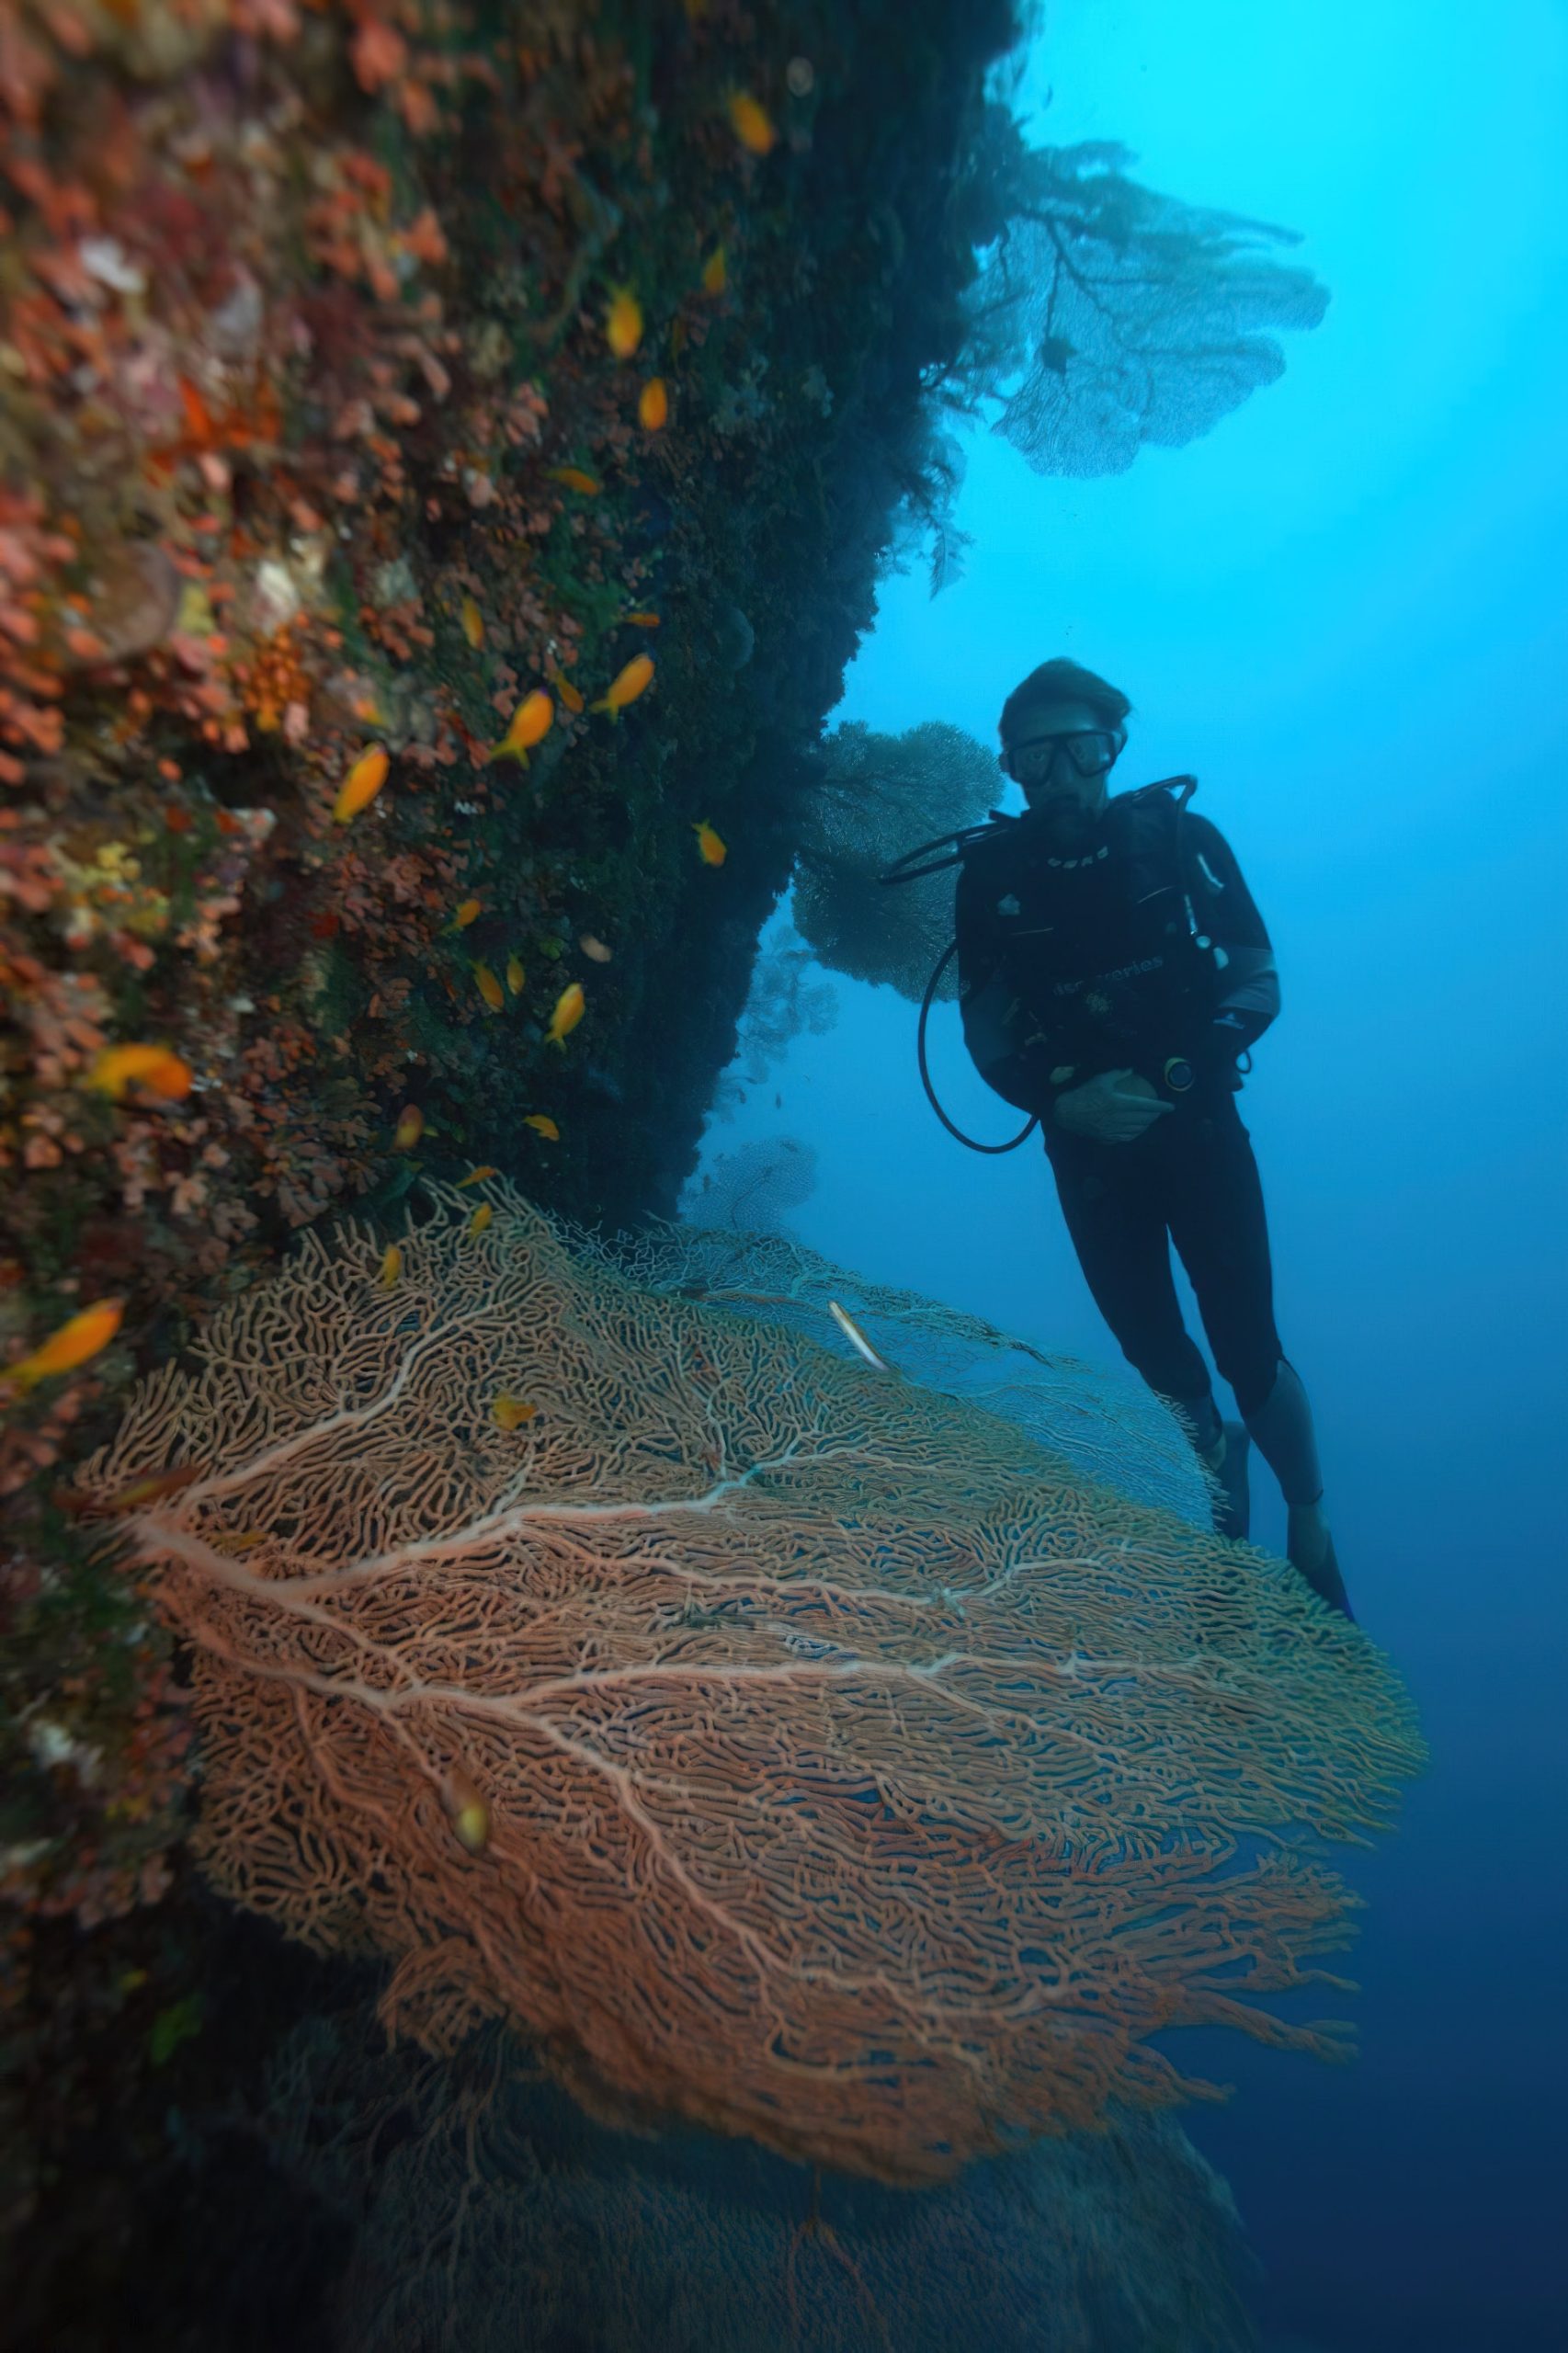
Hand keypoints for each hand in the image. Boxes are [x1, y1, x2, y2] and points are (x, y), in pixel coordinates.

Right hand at [1053, 1068, 1173, 1143]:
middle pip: (1144, 1119)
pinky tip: (1137, 1130)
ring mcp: (1114, 1130)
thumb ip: (1118, 1074)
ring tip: (1150, 1120)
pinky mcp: (1107, 1138)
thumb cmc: (1083, 1094)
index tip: (1171, 1107)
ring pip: (1138, 1130)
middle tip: (1160, 1112)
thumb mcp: (1100, 1080)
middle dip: (1156, 1116)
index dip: (1161, 1106)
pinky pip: (1127, 1137)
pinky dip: (1136, 1134)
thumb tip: (1131, 1069)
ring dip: (1147, 1125)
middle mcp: (1119, 1118)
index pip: (1146, 1105)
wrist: (1066, 1113)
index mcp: (1119, 1103)